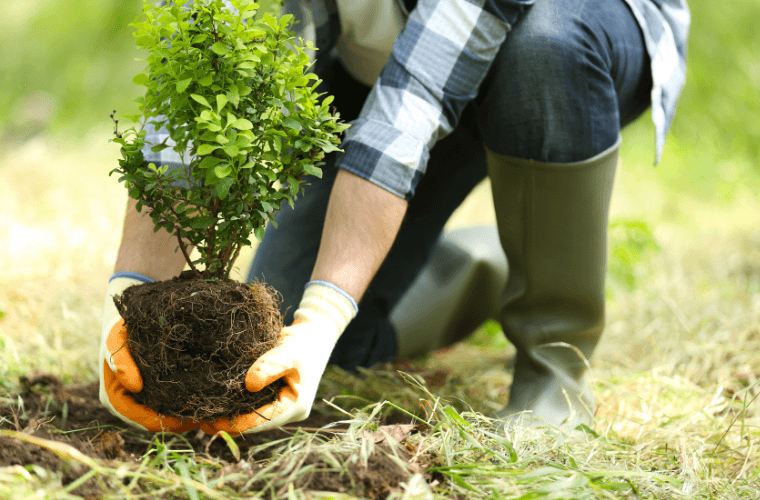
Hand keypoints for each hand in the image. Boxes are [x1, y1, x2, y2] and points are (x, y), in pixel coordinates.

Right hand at [99, 274, 199, 432]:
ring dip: (192, 413)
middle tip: (212, 416)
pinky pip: (177, 401)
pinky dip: (193, 400)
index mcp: (116, 398)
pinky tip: (213, 395)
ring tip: (217, 408)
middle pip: (162, 422)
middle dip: (185, 421)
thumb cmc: (121, 327)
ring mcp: (146, 398)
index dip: (168, 423)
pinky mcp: (160, 389)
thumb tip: (134, 385)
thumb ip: (119, 358)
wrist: (131, 315)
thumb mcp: (116, 338)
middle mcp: (132, 403)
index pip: (146, 421)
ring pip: (171, 414)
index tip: (192, 419)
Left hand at [200, 281, 356, 434]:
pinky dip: (235, 405)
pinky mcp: (273, 395)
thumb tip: (248, 385)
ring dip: (230, 415)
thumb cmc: (304, 342)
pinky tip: (215, 403)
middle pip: (255, 423)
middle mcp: (288, 410)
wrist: (314, 333)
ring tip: (201, 416)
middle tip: (200, 421)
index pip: (263, 421)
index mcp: (296, 406)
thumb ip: (270, 366)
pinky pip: (253, 405)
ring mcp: (281, 404)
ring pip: (252, 415)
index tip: (212, 422)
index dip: (237, 423)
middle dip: (229, 423)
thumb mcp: (289, 352)